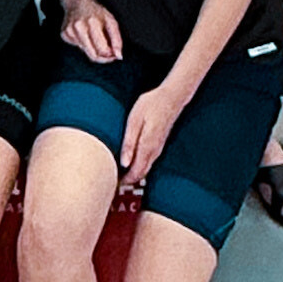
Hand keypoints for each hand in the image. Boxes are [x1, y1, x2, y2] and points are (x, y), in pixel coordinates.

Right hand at [58, 0, 123, 66]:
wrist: (77, 0)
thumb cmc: (96, 11)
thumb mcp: (111, 21)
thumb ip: (116, 39)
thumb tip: (118, 56)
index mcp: (92, 23)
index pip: (102, 50)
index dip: (110, 55)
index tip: (114, 54)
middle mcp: (79, 27)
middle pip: (93, 55)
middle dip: (103, 58)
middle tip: (108, 54)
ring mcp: (69, 31)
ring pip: (85, 52)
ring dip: (93, 49)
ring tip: (95, 38)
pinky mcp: (64, 34)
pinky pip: (77, 47)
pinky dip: (84, 44)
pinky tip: (85, 34)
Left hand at [118, 75, 185, 191]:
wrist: (171, 97)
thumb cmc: (150, 105)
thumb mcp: (134, 121)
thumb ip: (129, 143)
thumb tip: (124, 164)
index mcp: (147, 147)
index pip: (136, 173)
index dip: (124, 181)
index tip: (111, 184)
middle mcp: (154, 151)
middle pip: (141, 174)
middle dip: (127, 180)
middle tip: (111, 181)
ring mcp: (158, 148)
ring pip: (145, 168)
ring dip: (133, 174)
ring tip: (117, 173)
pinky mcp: (159, 144)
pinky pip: (149, 161)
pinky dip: (139, 166)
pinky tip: (130, 162)